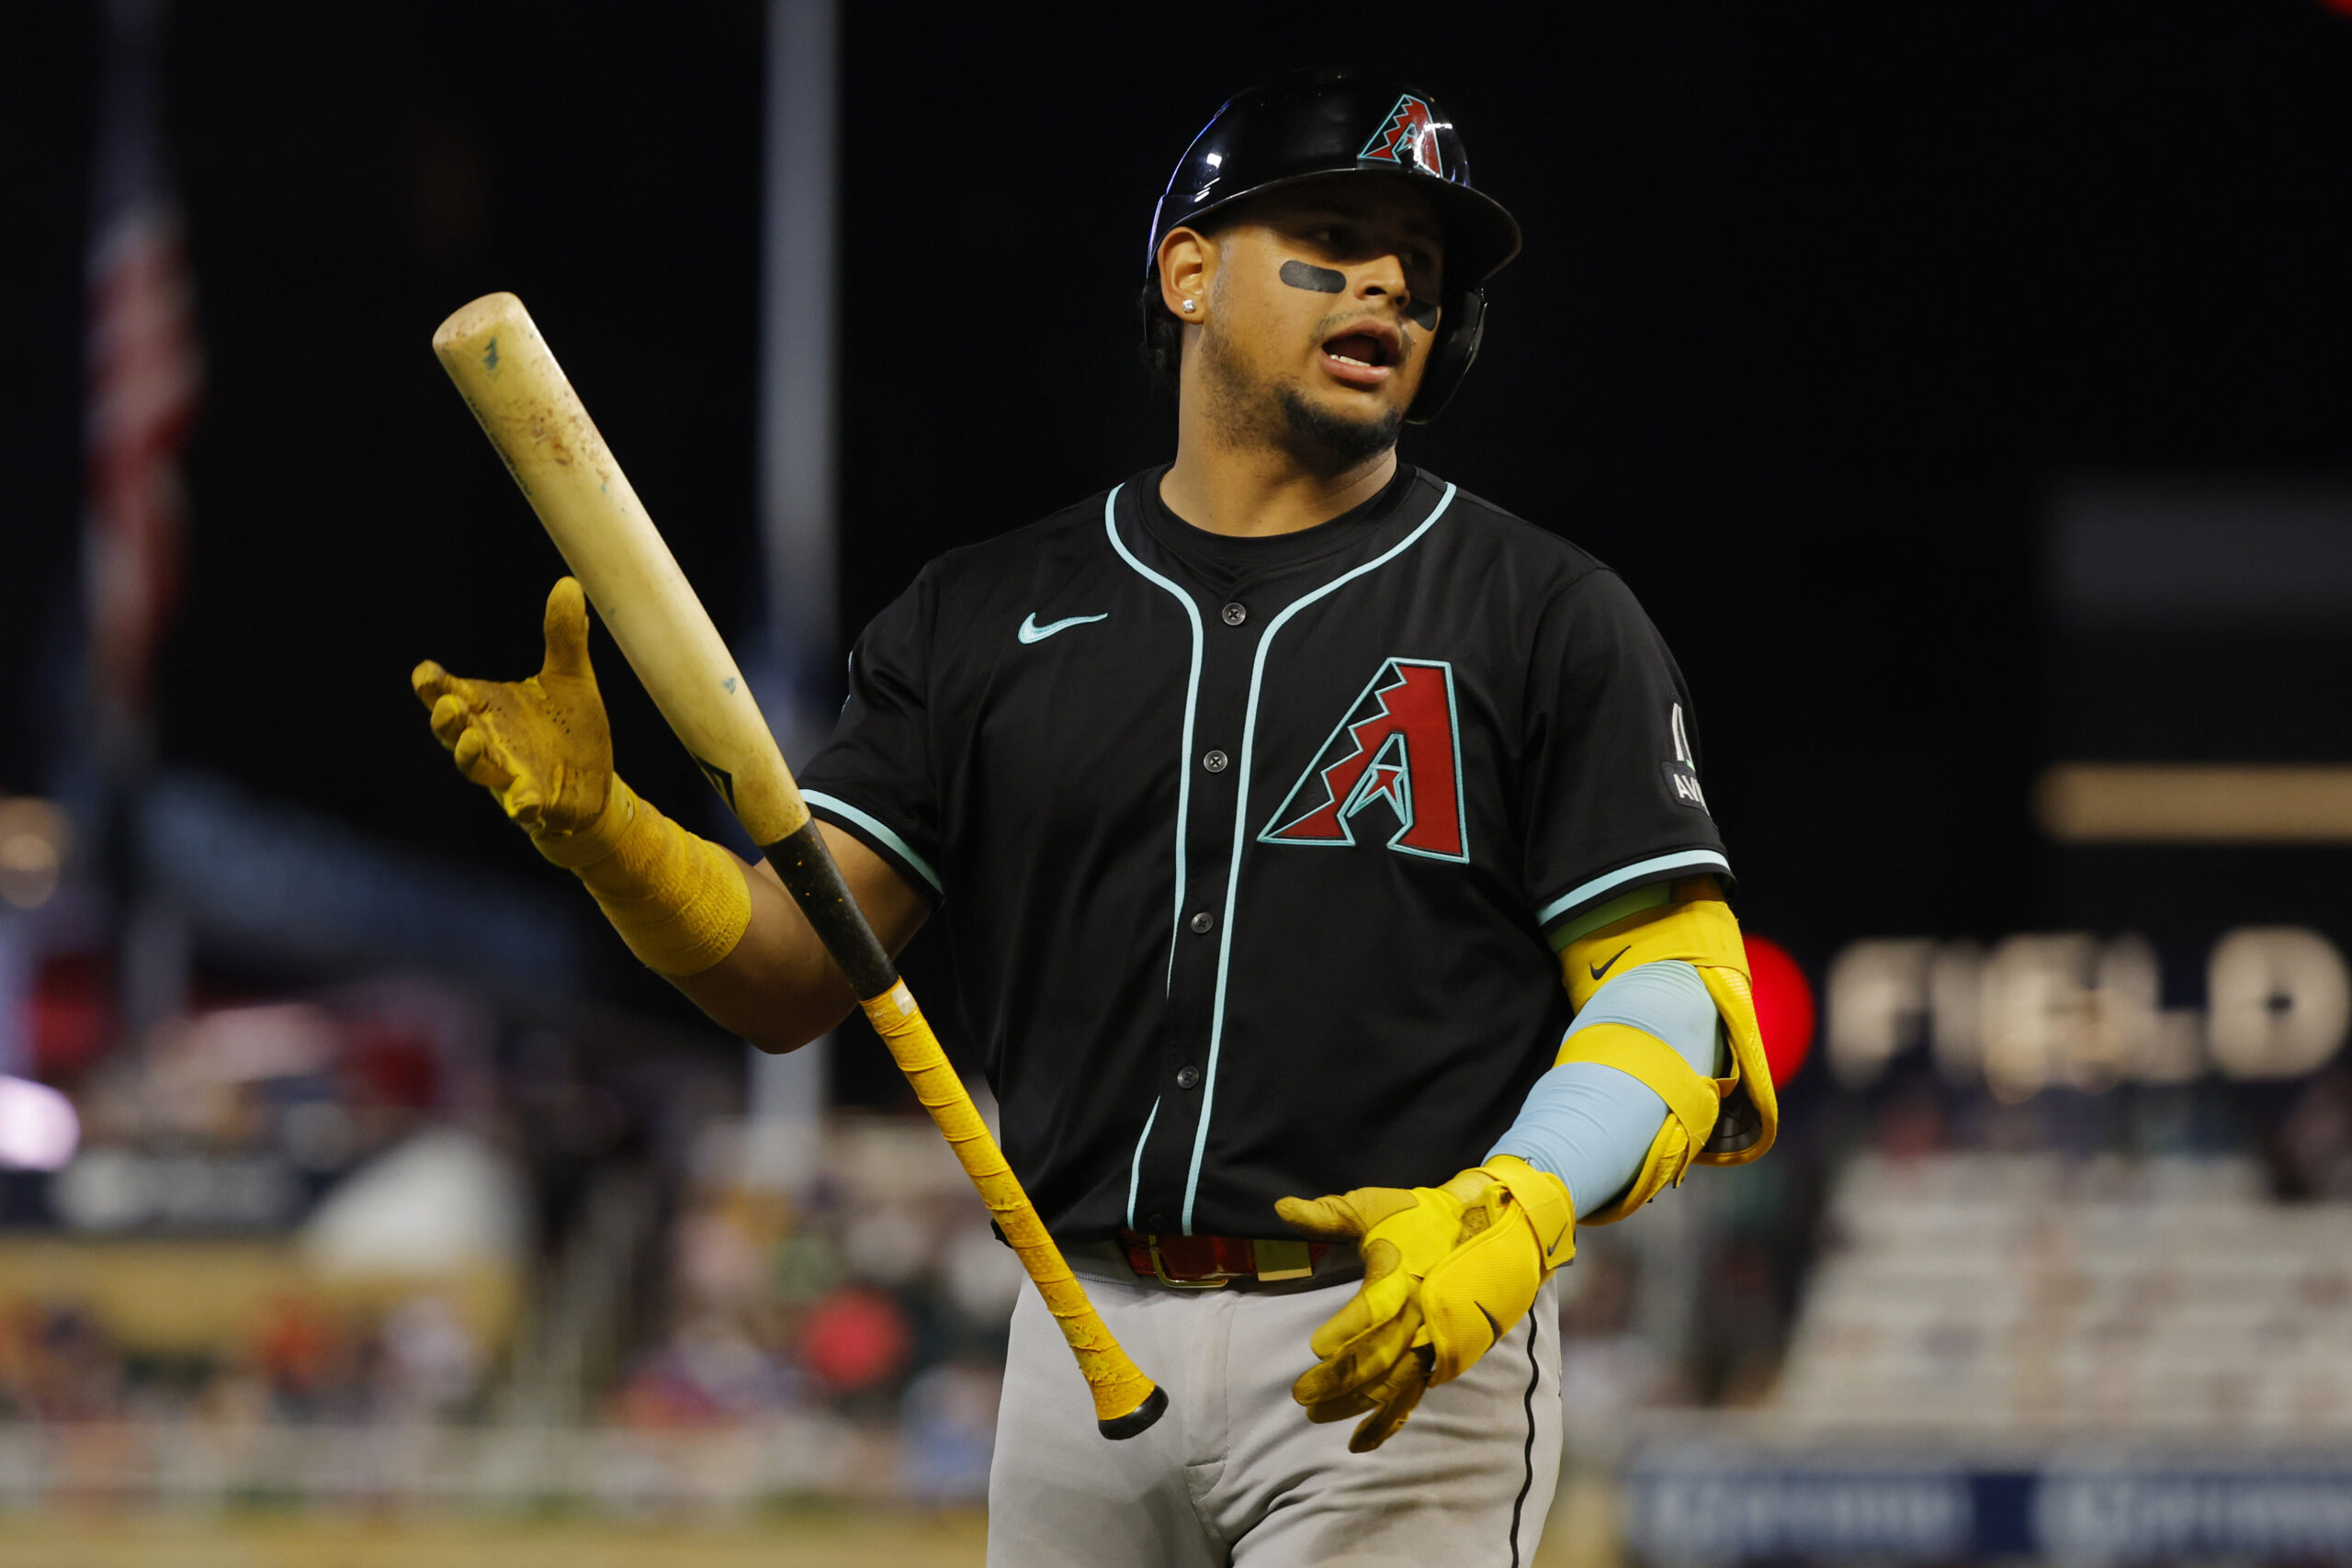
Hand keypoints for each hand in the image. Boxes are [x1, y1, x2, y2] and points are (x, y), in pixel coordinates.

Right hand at [412, 578, 613, 836]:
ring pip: (476, 766)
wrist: (596, 784)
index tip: (426, 673)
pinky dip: (520, 803)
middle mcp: (490, 739)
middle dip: (445, 719)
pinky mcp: (533, 801)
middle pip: (451, 730)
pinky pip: (519, 805)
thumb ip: (564, 637)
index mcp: (490, 706)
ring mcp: (507, 772)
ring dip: (470, 755)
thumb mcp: (573, 678)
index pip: (449, 692)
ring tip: (472, 741)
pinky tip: (525, 802)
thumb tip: (568, 584)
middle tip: (449, 706)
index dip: (432, 685)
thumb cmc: (571, 729)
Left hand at [1276, 1156, 1573, 1451]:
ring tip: (1316, 1416)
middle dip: (1340, 1379)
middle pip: (1381, 1355)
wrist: (1485, 1230)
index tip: (1315, 1348)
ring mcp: (1434, 1341)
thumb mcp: (1373, 1207)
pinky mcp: (1441, 1359)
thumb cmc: (1420, 1219)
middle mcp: (1422, 1313)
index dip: (1348, 1327)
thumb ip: (1327, 1215)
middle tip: (1301, 1395)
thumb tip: (1281, 1208)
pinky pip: (1412, 1395)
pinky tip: (1359, 1442)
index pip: (1376, 1307)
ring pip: (1394, 1383)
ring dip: (1356, 1405)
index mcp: (1405, 1275)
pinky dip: (1387, 1422)